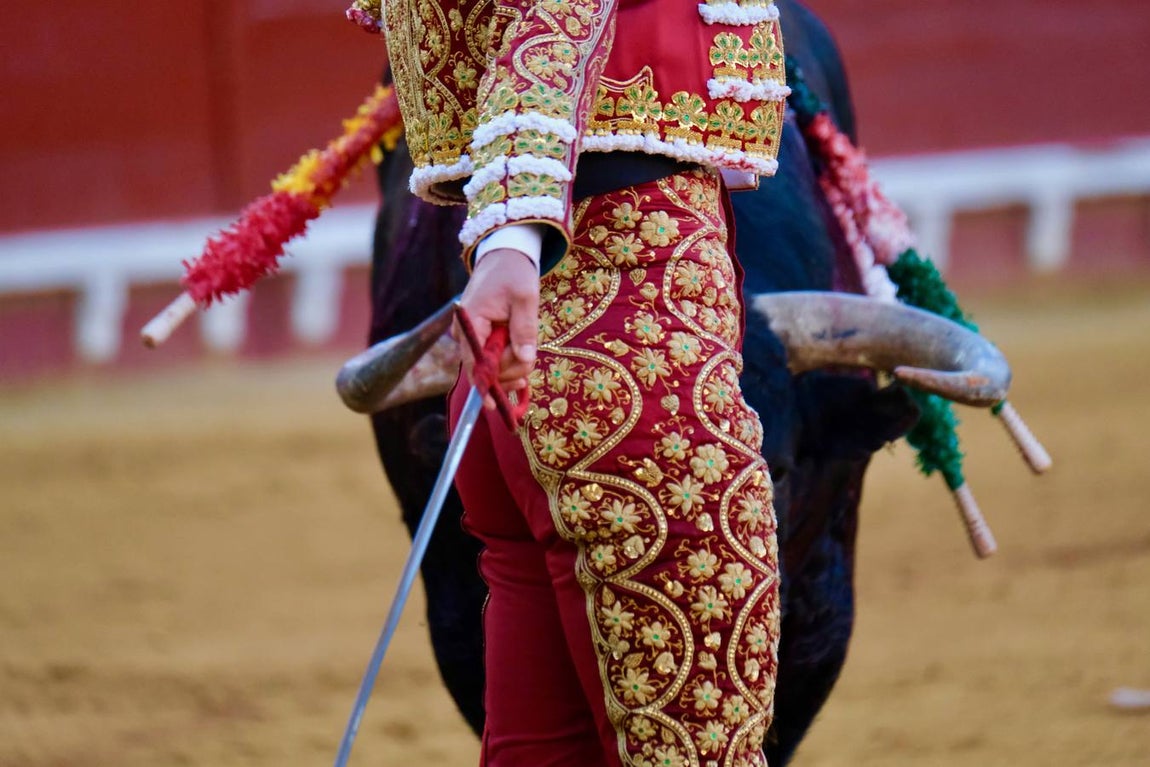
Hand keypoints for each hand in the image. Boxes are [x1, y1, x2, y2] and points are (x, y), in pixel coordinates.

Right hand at [455, 248, 539, 402]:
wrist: (505, 255)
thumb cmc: (514, 272)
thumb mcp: (525, 298)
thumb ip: (524, 330)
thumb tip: (524, 360)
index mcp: (471, 319)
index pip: (474, 360)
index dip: (484, 383)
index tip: (492, 405)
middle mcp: (466, 330)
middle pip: (485, 367)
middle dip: (508, 370)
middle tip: (528, 367)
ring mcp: (472, 334)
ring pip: (491, 364)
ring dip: (511, 366)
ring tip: (528, 360)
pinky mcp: (481, 336)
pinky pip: (493, 356)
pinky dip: (508, 360)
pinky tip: (521, 362)